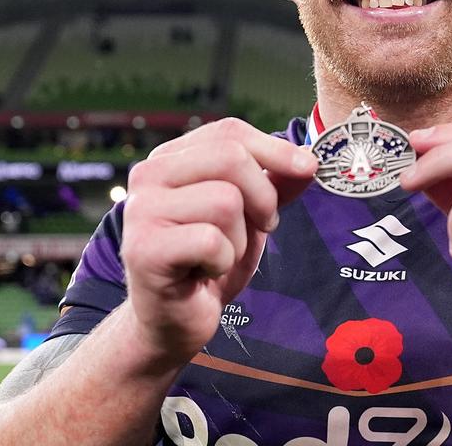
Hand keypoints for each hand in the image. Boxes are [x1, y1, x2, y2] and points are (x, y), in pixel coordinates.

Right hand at [120, 118, 317, 363]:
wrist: (174, 320)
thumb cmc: (209, 262)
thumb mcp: (250, 215)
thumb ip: (276, 183)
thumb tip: (310, 159)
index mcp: (171, 158)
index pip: (229, 131)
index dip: (275, 149)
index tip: (308, 169)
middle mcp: (148, 175)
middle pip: (230, 158)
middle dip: (262, 197)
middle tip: (260, 228)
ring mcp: (141, 210)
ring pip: (226, 200)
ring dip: (240, 238)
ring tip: (219, 255)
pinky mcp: (144, 248)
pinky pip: (211, 240)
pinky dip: (223, 261)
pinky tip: (204, 272)